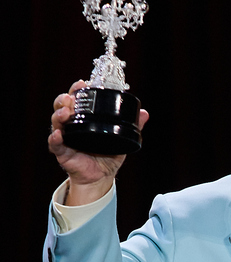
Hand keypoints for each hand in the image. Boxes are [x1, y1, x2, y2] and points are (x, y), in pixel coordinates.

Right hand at [48, 80, 148, 204]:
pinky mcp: (62, 152)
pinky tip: (58, 135)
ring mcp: (65, 137)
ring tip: (66, 113)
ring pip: (56, 121)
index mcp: (84, 118)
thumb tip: (144, 113)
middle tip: (71, 98)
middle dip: (65, 99)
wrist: (101, 177)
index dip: (77, 89)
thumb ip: (133, 126)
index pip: (77, 99)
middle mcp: (72, 124)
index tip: (82, 84)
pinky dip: (55, 138)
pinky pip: (54, 144)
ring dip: (59, 114)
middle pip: (62, 106)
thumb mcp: (121, 139)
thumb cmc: (107, 156)